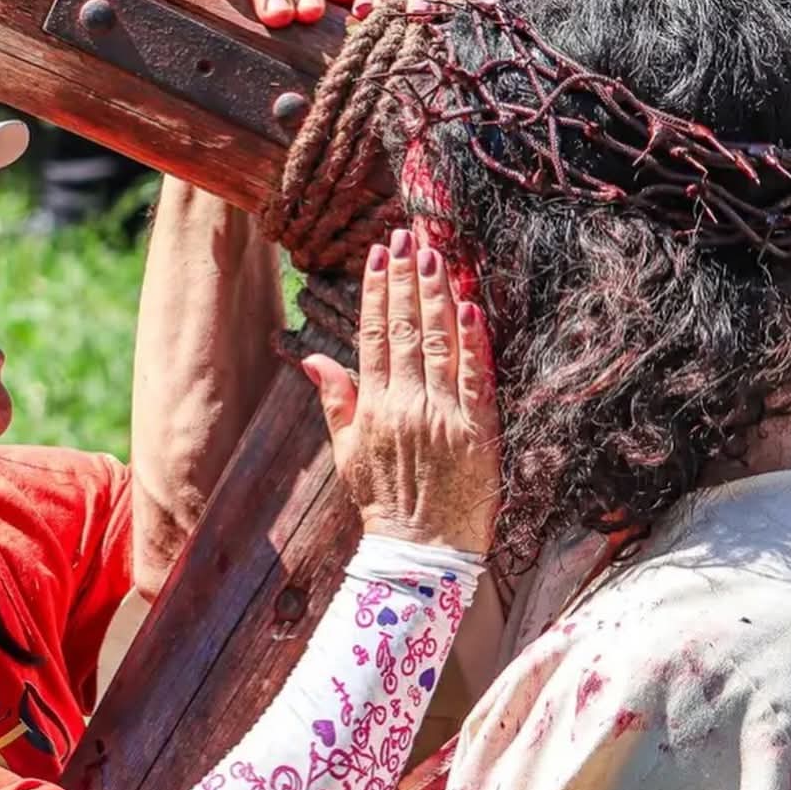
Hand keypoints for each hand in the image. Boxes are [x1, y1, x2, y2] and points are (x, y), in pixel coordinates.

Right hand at [303, 229, 499, 554]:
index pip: (374, 336)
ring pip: (439, 343)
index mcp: (373, 408)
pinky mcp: (478, 431)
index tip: (378, 255)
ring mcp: (443, 416)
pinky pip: (476, 377)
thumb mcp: (347, 454)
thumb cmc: (385, 503)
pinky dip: (474, 341)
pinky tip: (470, 306)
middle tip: (407, 236)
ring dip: (437, 295)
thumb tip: (312, 359)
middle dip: (406, 278)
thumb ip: (335, 401)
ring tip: (435, 254)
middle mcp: (406, 405)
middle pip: (406, 329)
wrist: (422, 553)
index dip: (377, 291)